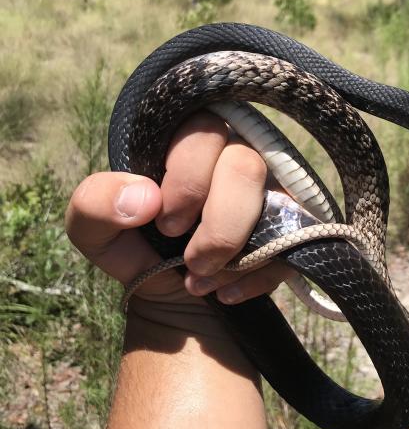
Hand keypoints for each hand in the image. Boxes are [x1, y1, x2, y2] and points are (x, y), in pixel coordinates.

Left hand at [65, 111, 292, 319]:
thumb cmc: (136, 246)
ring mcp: (271, 187)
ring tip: (201, 280)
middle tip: (188, 258)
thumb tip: (144, 197)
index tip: (165, 224)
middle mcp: (236, 153)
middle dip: (215, 224)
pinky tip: (225, 293)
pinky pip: (295, 240)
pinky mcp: (295, 224)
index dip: (187, 181)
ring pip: (274, 200)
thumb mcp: (93, 229)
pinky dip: (257, 275)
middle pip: (245, 164)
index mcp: (188, 139)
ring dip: (235, 250)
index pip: (203, 131)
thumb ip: (96, 202)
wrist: (172, 296)